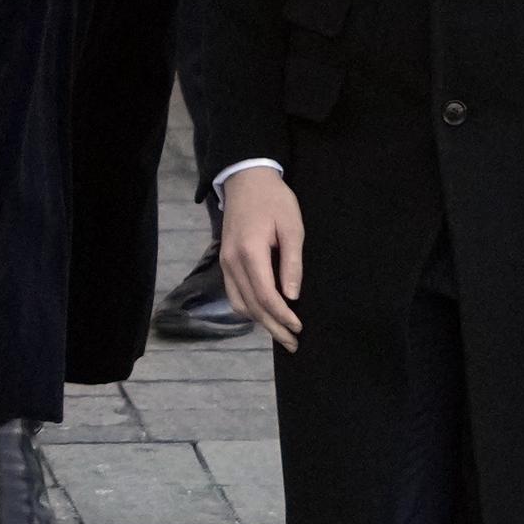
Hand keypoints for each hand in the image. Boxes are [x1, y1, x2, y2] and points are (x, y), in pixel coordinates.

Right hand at [219, 168, 304, 353]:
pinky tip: (264, 315)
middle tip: (293, 344)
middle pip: (252, 306)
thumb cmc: (274, 200)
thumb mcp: (292, 227)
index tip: (298, 328)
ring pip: (240, 304)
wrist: (246, 180)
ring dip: (260, 322)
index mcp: (250, 252)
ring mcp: (225, 263)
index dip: (283, 316)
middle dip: (274, 328)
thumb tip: (291, 296)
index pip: (266, 295)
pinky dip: (249, 309)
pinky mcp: (225, 262)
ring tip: (281, 334)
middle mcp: (232, 262)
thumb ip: (291, 263)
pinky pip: (234, 294)